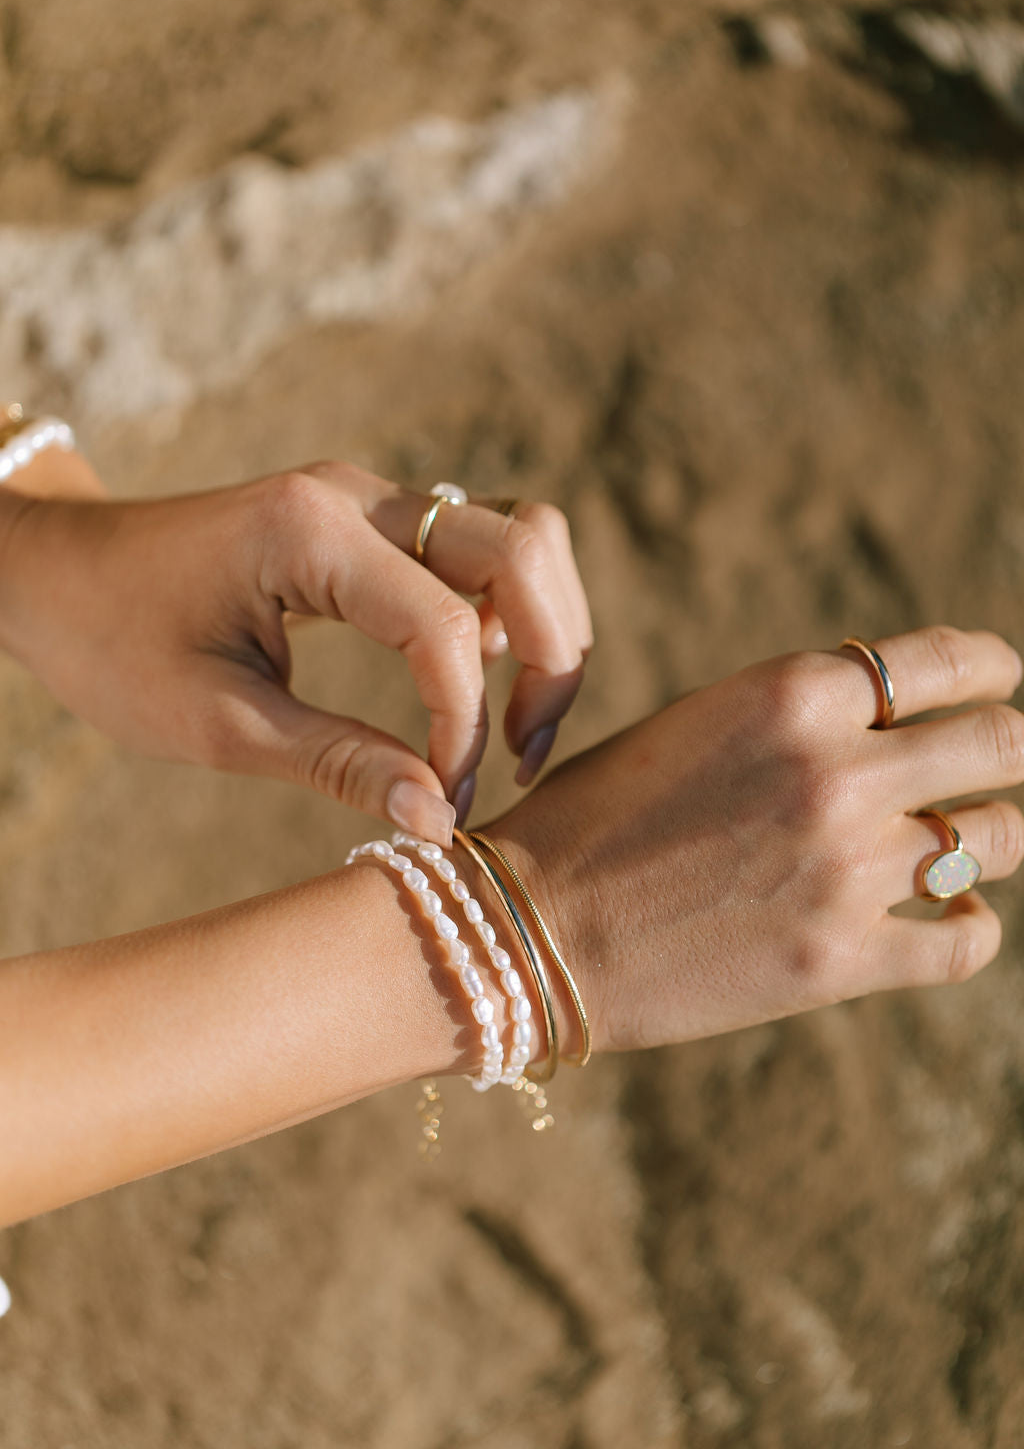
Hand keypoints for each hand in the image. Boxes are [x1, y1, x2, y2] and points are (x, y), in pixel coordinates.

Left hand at [0, 462, 590, 841]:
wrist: (55, 570)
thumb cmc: (113, 644)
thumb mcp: (217, 723)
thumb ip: (339, 763)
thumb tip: (440, 820)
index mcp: (309, 536)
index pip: (445, 630)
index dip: (465, 728)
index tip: (447, 802)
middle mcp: (355, 495)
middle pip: (525, 546)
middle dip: (551, 658)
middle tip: (520, 754)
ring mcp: (369, 497)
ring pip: (519, 535)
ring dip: (542, 626)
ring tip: (510, 722)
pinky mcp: (371, 518)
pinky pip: (478, 548)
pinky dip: (505, 611)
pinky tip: (471, 681)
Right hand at [488, 626, 1023, 1051]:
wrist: (530, 926)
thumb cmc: (599, 815)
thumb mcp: (701, 726)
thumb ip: (802, 716)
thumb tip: (900, 722)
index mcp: (795, 693)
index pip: (953, 661)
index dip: (993, 668)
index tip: (1001, 681)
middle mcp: (837, 771)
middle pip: (1001, 743)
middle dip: (1009, 747)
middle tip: (999, 760)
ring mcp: (848, 870)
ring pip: (999, 839)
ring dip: (989, 835)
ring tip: (962, 843)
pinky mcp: (842, 961)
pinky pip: (967, 941)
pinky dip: (969, 926)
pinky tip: (950, 917)